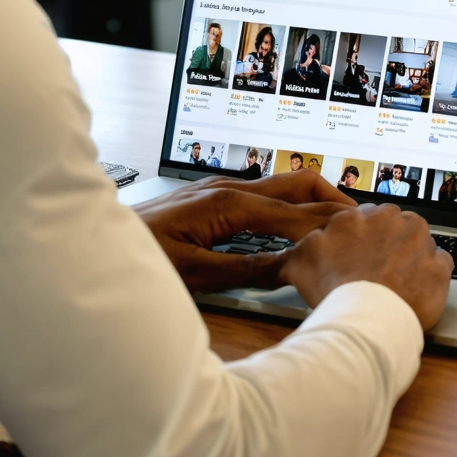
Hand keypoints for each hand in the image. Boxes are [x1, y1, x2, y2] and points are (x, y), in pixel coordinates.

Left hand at [137, 172, 355, 294]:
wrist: (92, 245)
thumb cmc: (137, 256)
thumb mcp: (194, 273)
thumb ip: (245, 270)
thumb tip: (290, 269)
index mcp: (226, 204)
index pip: (295, 214)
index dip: (330, 227)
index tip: (359, 237)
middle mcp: (226, 189)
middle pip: (296, 183)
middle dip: (333, 199)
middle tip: (364, 221)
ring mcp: (218, 191)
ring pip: (281, 187)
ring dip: (313, 202)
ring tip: (341, 223)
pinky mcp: (210, 199)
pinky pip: (263, 197)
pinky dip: (290, 208)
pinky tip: (296, 227)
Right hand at [281, 204, 452, 329]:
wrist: (368, 320)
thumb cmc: (334, 290)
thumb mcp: (296, 265)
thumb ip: (285, 251)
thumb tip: (268, 252)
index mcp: (360, 214)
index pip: (363, 221)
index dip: (359, 242)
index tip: (356, 259)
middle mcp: (393, 220)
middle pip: (392, 229)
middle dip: (384, 248)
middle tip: (370, 273)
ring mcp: (421, 242)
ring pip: (416, 245)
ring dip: (407, 260)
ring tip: (390, 285)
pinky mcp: (441, 266)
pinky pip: (438, 266)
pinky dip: (428, 277)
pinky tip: (411, 292)